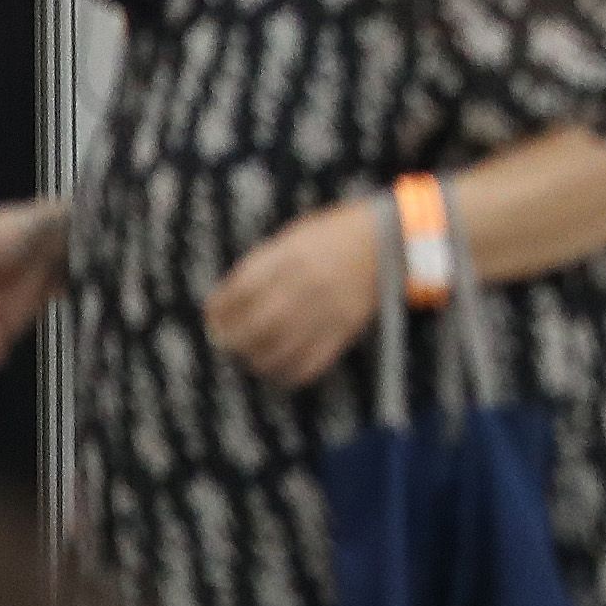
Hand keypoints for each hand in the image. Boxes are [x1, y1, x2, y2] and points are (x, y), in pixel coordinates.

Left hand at [203, 199, 386, 388]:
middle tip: (225, 342)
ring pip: (278, 350)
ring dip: (256, 359)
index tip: (214, 316)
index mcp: (287, 259)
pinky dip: (290, 373)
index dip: (219, 309)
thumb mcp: (295, 235)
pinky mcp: (344, 329)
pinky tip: (281, 370)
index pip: (239, 293)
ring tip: (250, 357)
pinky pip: (311, 362)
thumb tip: (235, 295)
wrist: (391, 238)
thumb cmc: (339, 231)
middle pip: (253, 327)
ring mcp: (324, 311)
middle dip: (232, 339)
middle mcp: (302, 287)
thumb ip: (266, 263)